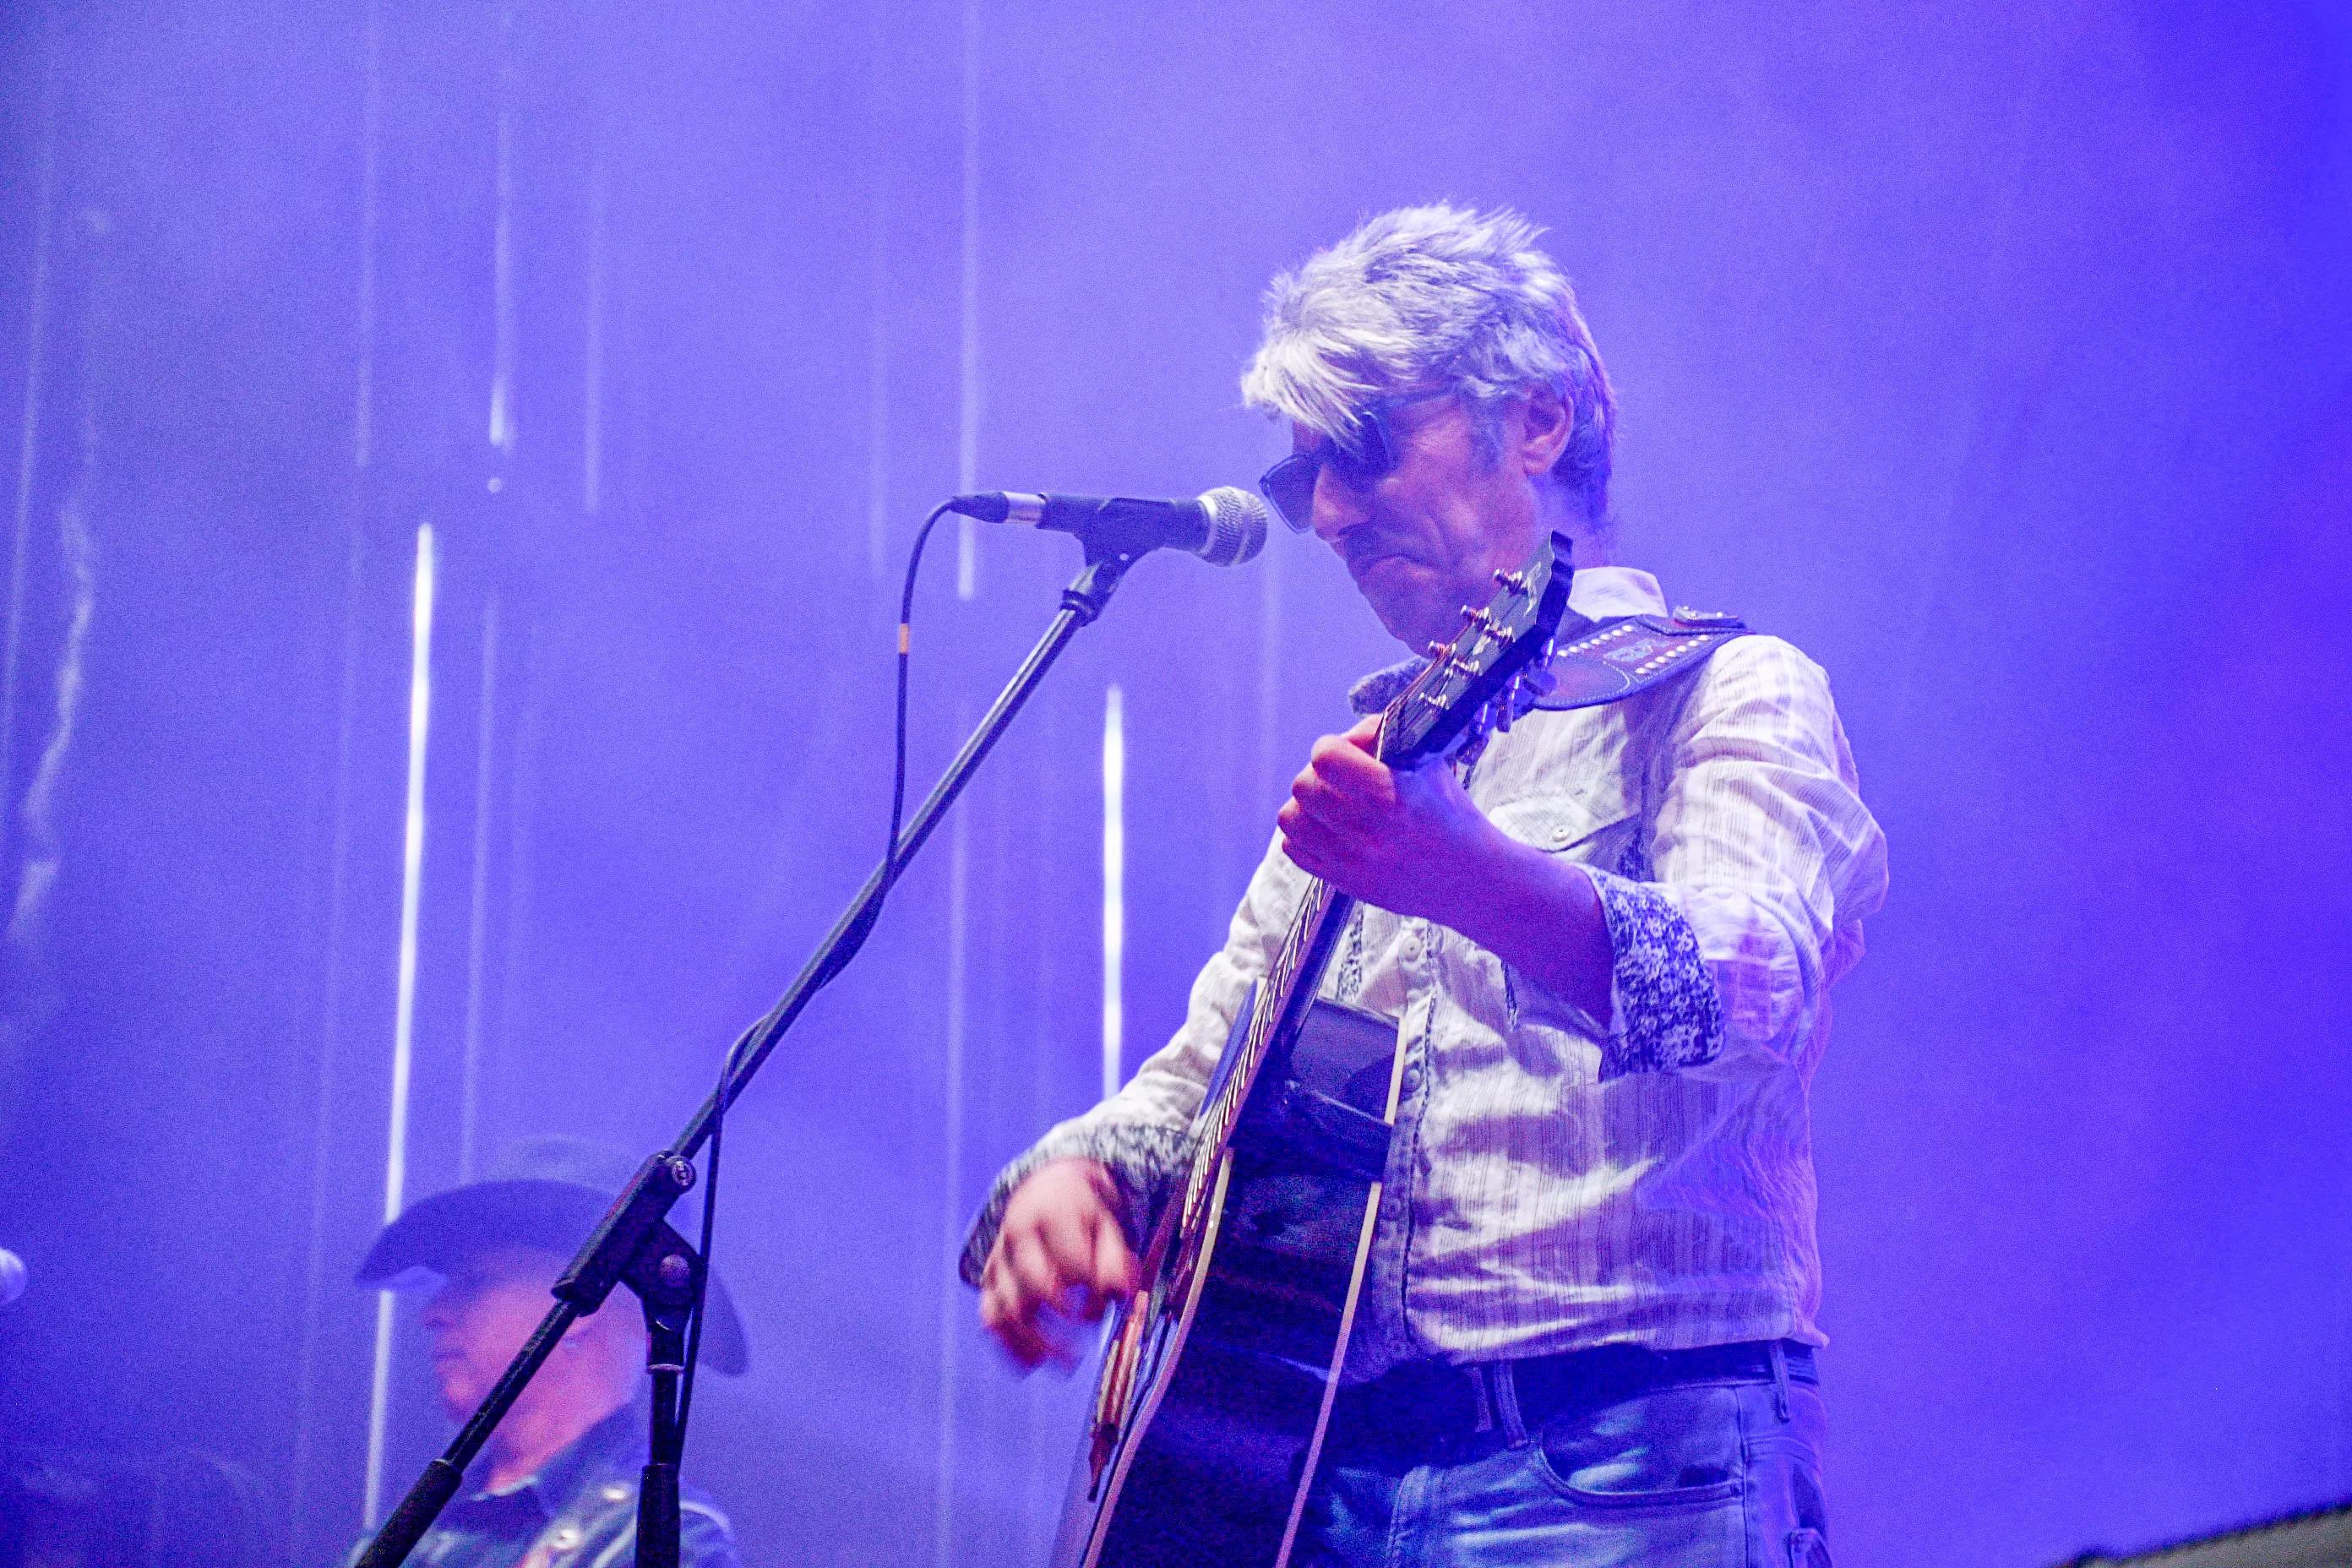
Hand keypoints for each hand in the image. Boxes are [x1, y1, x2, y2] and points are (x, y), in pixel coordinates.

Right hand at [977, 1158, 1139, 1370]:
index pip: (1071, 1260)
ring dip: (1033, 1343)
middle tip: (1083, 1351)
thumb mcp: (1107, 1225)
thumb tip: (1116, 1295)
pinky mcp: (988, 1279)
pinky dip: (1008, 1344)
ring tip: (1063, 1366)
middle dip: (1059, 1322)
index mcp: (1052, 1212)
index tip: (1109, 1303)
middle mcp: (1017, 1233)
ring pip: (1005, 1307)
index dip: (1092, 1290)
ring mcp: (999, 1258)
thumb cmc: (1083, 1216)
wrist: (1044, 1190)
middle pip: (1033, 1284)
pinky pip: (990, 1316)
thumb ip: (1115, 1259)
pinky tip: (1032, 1365)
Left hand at [1276, 715, 1615, 1021]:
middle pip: (1303, 786)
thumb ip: (1387, 739)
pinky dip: (1305, 835)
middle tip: (1340, 780)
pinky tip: (1330, 831)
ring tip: (1331, 805)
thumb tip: (1351, 733)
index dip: (1332, 747)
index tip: (1348, 753)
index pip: (1325, 757)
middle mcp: (1367, 830)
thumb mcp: (1430, 764)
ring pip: (1290, 818)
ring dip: (1307, 806)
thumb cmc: (1450, 813)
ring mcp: (1352, 861)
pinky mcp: (1343, 883)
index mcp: (1392, 795)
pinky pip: (1293, 849)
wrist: (1469, 878)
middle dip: (1319, 775)